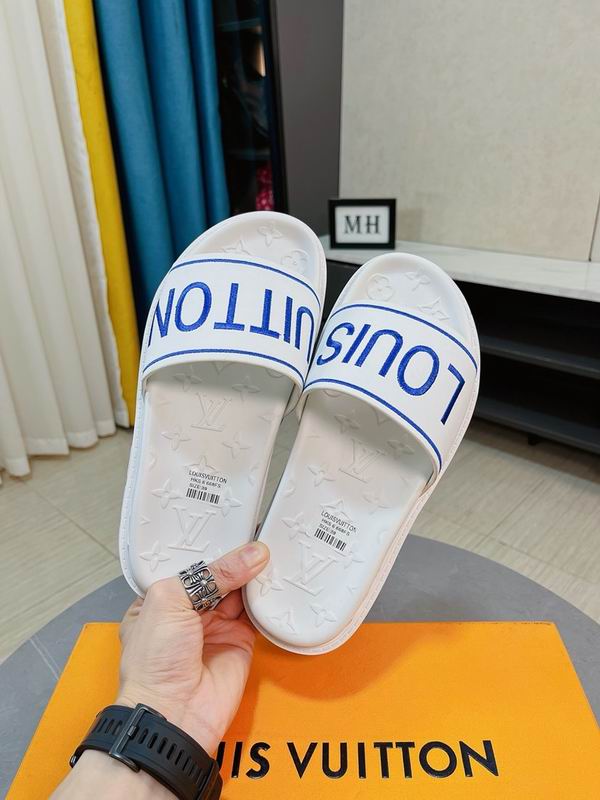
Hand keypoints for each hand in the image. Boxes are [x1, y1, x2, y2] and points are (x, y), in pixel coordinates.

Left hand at [116, 541, 268, 754]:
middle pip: (218, 574)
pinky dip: (267, 597)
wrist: (174, 714)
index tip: (233, 522)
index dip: (210, 546)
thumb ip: (211, 574)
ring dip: (254, 573)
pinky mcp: (241, 640)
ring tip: (271, 547)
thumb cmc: (154, 661)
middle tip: (259, 531)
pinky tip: (276, 576)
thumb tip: (252, 554)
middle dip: (237, 557)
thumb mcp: (171, 600)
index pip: (189, 564)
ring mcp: (216, 626)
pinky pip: (257, 613)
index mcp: (161, 598)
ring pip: (240, 590)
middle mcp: (188, 611)